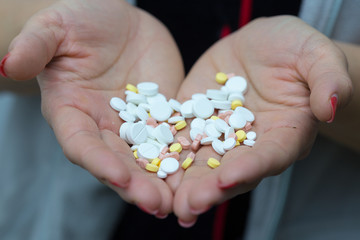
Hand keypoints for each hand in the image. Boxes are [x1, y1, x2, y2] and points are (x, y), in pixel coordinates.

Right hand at [3, 0, 183, 216]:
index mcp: (73, 113)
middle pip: (119, 162)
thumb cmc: (79, 20)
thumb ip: (35, 46)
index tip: (118, 177)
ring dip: (164, 181)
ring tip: (181, 202)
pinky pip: (176, 137)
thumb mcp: (55, 27)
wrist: (117, 21)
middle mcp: (104, 127)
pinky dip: (187, 155)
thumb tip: (7, 64)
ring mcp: (136, 124)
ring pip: (149, 158)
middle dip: (136, 185)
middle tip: (157, 204)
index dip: (98, 162)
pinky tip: (202, 170)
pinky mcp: (163, 115)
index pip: (81, 144)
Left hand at [172, 16, 351, 224]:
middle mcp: (249, 143)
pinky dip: (163, 152)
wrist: (262, 46)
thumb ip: (328, 79)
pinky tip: (145, 168)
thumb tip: (328, 107)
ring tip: (164, 202)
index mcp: (284, 134)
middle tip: (188, 207)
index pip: (269, 156)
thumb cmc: (295, 49)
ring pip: (200, 162)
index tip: (229, 178)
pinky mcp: (195, 120)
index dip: (251, 168)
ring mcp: (219, 133)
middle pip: (230, 171)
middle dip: (209, 190)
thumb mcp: (316, 55)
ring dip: (182, 183)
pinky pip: (178, 137)